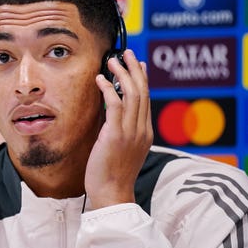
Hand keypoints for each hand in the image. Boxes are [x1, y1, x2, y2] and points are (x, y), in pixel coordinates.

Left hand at [84, 49, 153, 208]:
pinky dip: (108, 89)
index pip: (146, 99)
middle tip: (127, 53)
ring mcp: (130, 132)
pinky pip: (114, 104)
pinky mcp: (115, 135)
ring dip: (122, 73)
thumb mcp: (122, 150)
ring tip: (112, 60)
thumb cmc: (112, 175)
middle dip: (135, 69)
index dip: (142, 79)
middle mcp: (142, 130)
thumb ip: (121, 131)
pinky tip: (100, 79)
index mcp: (145, 133)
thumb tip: (112, 114)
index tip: (139, 65)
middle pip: (142, 91)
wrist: (111, 194)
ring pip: (131, 94)